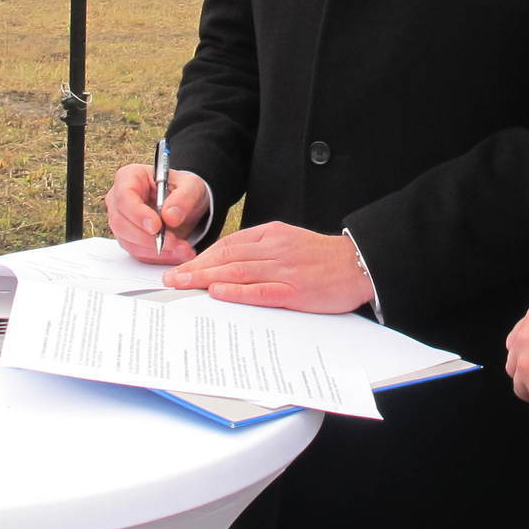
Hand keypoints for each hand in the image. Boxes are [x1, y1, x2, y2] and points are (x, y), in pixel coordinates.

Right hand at [105, 164, 209, 264]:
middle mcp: (119, 199)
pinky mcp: (129, 239)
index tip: (156, 227)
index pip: (124, 196)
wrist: (186, 206)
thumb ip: (183, 198)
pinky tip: (178, 254)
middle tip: (174, 242)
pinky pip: (138, 253)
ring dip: (156, 250)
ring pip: (128, 241)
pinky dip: (159, 257)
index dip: (138, 214)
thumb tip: (170, 216)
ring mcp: (121, 221)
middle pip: (121, 223)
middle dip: (148, 237)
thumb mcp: (192, 187)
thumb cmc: (183, 189)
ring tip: (183, 249)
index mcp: (130, 177)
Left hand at [163, 222, 374, 313]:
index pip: (228, 244)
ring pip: (236, 272)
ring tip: (183, 287)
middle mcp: (274, 249)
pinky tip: (216, 293)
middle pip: (226, 258)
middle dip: (194, 269)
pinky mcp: (294, 291)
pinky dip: (235, 292)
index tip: (182, 267)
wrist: (357, 265)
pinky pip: (259, 291)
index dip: (201, 256)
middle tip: (170, 279)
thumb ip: (261, 248)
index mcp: (272, 235)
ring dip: (205, 280)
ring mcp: (283, 270)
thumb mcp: (289, 241)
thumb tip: (229, 262)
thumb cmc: (322, 257)